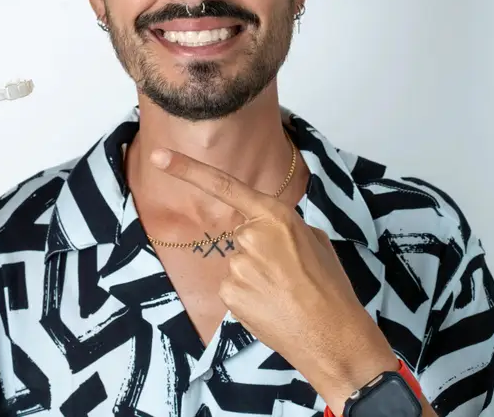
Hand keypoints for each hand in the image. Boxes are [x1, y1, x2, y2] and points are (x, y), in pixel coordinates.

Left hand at [150, 148, 398, 414]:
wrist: (334, 336)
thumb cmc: (330, 287)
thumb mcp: (316, 241)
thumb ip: (284, 228)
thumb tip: (271, 231)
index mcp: (275, 216)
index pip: (225, 187)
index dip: (188, 169)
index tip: (158, 156)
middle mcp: (250, 236)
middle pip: (242, 236)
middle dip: (259, 252)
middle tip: (289, 275)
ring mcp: (237, 266)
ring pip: (238, 264)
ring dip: (255, 277)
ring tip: (285, 293)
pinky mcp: (229, 293)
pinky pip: (233, 288)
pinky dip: (248, 297)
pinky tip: (271, 307)